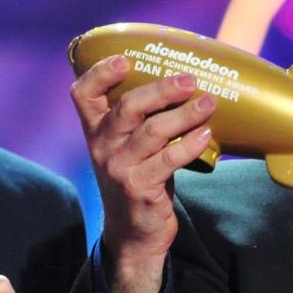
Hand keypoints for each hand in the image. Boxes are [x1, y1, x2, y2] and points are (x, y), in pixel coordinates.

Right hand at [71, 55, 215, 292]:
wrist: (133, 234)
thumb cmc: (138, 179)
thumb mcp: (128, 148)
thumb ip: (141, 121)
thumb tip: (185, 83)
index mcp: (96, 132)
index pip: (83, 95)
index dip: (100, 73)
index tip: (124, 59)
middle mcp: (102, 147)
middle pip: (127, 107)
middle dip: (161, 89)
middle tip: (190, 80)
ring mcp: (119, 168)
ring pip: (152, 131)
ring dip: (185, 114)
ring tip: (209, 103)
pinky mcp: (139, 188)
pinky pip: (169, 160)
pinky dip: (190, 144)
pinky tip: (207, 135)